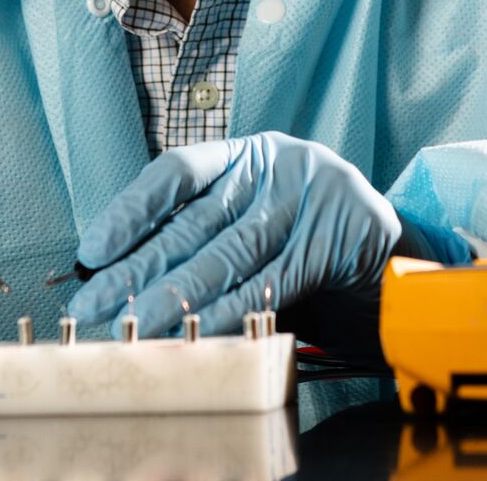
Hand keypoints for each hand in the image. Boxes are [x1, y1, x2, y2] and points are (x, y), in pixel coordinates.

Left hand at [66, 132, 415, 343]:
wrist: (394, 261)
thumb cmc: (308, 243)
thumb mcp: (254, 225)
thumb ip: (203, 241)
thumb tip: (120, 278)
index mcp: (248, 154)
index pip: (177, 170)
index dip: (131, 208)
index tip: (92, 250)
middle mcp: (277, 166)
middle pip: (193, 222)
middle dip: (136, 269)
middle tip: (92, 306)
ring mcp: (309, 199)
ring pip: (226, 255)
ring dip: (174, 297)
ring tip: (134, 326)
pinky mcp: (334, 240)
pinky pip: (270, 282)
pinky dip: (231, 310)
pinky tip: (197, 332)